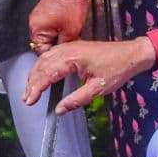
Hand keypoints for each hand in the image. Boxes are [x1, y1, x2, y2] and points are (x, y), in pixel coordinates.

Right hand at [23, 35, 156, 113]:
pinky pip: (51, 55)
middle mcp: (68, 49)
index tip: (29, 100)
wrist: (131, 54)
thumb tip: (59, 110)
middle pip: (42, 65)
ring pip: (44, 59)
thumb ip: (76, 100)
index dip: (36, 88)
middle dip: (32, 82)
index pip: (47, 73)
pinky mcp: (72, 47)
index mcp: (73, 58)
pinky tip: (40, 75)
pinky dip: (42, 66)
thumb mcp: (98, 89)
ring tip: (29, 90)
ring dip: (35, 74)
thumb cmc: (117, 69)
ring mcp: (69, 46)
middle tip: (26, 99)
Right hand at [30, 0, 105, 51]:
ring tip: (71, 32)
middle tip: (70, 44)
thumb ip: (64, 46)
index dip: (55, 55)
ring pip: (48, 34)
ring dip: (59, 36)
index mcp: (36, 29)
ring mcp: (39, 16)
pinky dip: (59, 27)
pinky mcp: (45, 11)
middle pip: (44, 43)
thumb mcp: (71, 31)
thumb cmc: (70, 2)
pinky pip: (50, 25)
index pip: (42, 51)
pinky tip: (69, 25)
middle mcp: (34, 23)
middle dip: (57, 44)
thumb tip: (63, 53)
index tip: (64, 56)